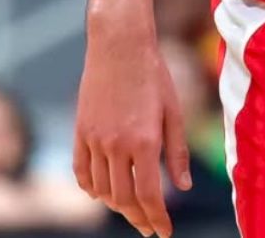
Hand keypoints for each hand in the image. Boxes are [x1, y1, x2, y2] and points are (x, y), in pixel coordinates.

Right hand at [73, 19, 190, 236]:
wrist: (119, 46)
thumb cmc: (154, 75)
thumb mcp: (174, 111)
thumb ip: (178, 151)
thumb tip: (184, 187)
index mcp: (145, 140)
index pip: (149, 195)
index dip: (157, 218)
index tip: (164, 232)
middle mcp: (117, 145)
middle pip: (124, 199)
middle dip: (139, 218)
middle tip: (149, 228)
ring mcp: (94, 141)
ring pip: (102, 190)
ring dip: (117, 206)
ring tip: (132, 210)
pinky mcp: (80, 133)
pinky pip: (82, 173)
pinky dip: (92, 189)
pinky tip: (103, 193)